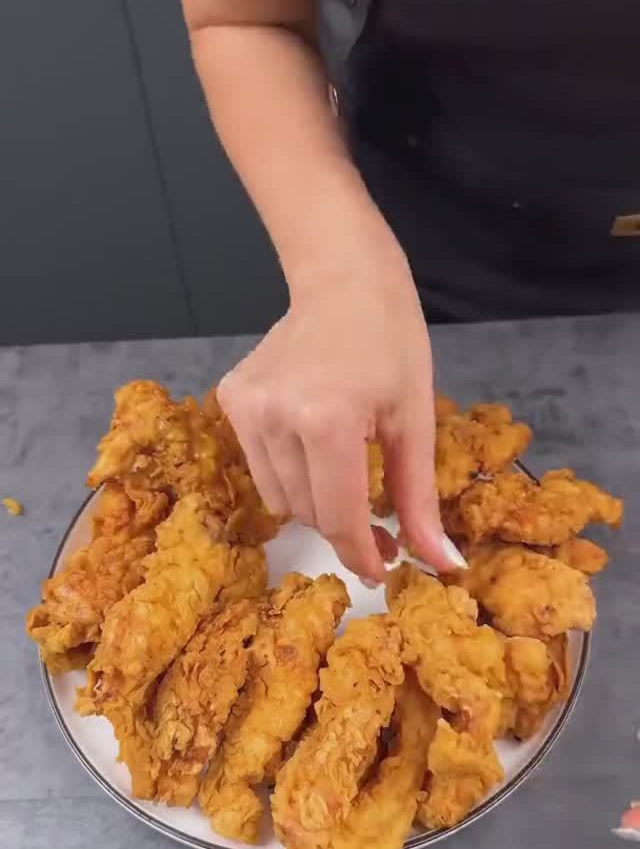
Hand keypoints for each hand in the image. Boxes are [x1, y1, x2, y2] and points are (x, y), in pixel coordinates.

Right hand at [218, 243, 461, 581]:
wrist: (344, 278)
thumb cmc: (393, 342)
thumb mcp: (416, 422)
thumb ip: (419, 499)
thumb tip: (443, 564)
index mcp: (327, 422)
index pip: (339, 517)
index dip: (364, 554)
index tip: (384, 570)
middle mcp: (274, 418)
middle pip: (309, 513)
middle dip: (345, 528)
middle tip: (379, 524)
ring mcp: (245, 409)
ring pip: (280, 498)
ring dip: (316, 502)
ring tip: (344, 471)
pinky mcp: (230, 400)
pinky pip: (261, 467)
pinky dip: (290, 471)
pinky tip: (311, 440)